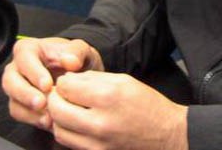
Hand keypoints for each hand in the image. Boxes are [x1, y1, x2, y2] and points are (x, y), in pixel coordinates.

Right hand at [2, 37, 102, 130]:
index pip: (24, 58)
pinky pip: (19, 114)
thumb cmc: (74, 61)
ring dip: (29, 110)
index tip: (47, 84)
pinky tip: (48, 121)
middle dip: (25, 94)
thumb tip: (70, 61)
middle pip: (10, 80)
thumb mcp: (81, 51)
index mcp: (29, 49)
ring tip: (48, 117)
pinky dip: (33, 119)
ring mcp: (17, 88)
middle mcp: (18, 68)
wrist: (77, 79)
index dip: (34, 72)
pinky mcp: (20, 105)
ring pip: (13, 100)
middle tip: (42, 103)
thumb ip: (77, 52)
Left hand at [47, 71, 187, 149]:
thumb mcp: (122, 81)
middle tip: (61, 95)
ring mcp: (98, 144)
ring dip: (58, 118)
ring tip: (68, 110)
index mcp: (108, 97)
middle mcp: (100, 123)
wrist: (167, 135)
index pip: (66, 87)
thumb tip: (67, 80)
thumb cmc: (147, 105)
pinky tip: (77, 124)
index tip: (69, 82)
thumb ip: (92, 79)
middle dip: (55, 99)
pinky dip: (68, 132)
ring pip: (59, 130)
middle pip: (57, 110)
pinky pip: (70, 144)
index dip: (64, 82)